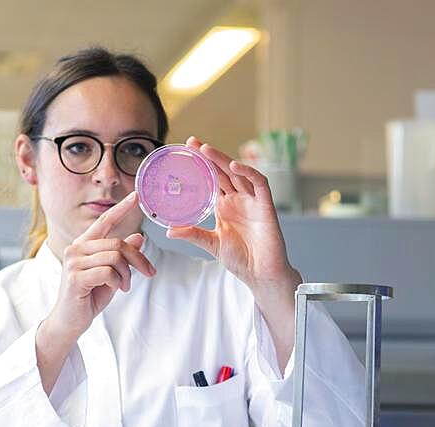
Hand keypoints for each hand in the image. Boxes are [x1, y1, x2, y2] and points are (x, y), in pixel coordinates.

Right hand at [42, 191, 155, 343]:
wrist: (70, 321)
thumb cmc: (89, 297)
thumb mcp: (112, 274)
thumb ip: (122, 256)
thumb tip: (139, 237)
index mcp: (84, 244)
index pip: (104, 221)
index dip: (121, 208)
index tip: (136, 196)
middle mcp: (76, 249)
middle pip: (117, 243)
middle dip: (138, 259)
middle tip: (149, 273)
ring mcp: (74, 262)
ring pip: (115, 257)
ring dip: (127, 274)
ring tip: (125, 286)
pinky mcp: (76, 277)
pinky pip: (108, 272)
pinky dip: (118, 282)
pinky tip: (116, 290)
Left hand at [165, 137, 299, 292]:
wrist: (261, 275)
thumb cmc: (241, 260)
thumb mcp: (211, 244)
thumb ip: (192, 234)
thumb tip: (168, 230)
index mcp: (224, 206)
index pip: (212, 179)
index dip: (202, 164)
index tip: (187, 150)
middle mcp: (238, 200)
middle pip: (223, 172)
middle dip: (209, 156)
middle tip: (193, 142)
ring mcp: (252, 202)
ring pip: (239, 174)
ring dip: (224, 160)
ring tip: (206, 150)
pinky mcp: (266, 207)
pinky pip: (260, 184)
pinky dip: (249, 173)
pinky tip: (235, 166)